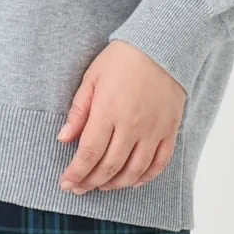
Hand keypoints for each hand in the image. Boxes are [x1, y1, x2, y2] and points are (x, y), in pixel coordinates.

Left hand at [56, 41, 185, 194]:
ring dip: (115, 184)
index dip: (76, 173)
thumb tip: (64, 138)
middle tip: (79, 188)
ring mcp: (153, 130)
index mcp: (108, 111)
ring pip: (133, 171)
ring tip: (101, 186)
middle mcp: (131, 125)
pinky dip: (145, 178)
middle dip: (90, 182)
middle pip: (109, 167)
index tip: (66, 182)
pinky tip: (132, 181)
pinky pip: (159, 163)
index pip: (89, 153)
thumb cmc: (122, 59)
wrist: (161, 45)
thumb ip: (79, 110)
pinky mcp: (169, 130)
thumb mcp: (92, 78)